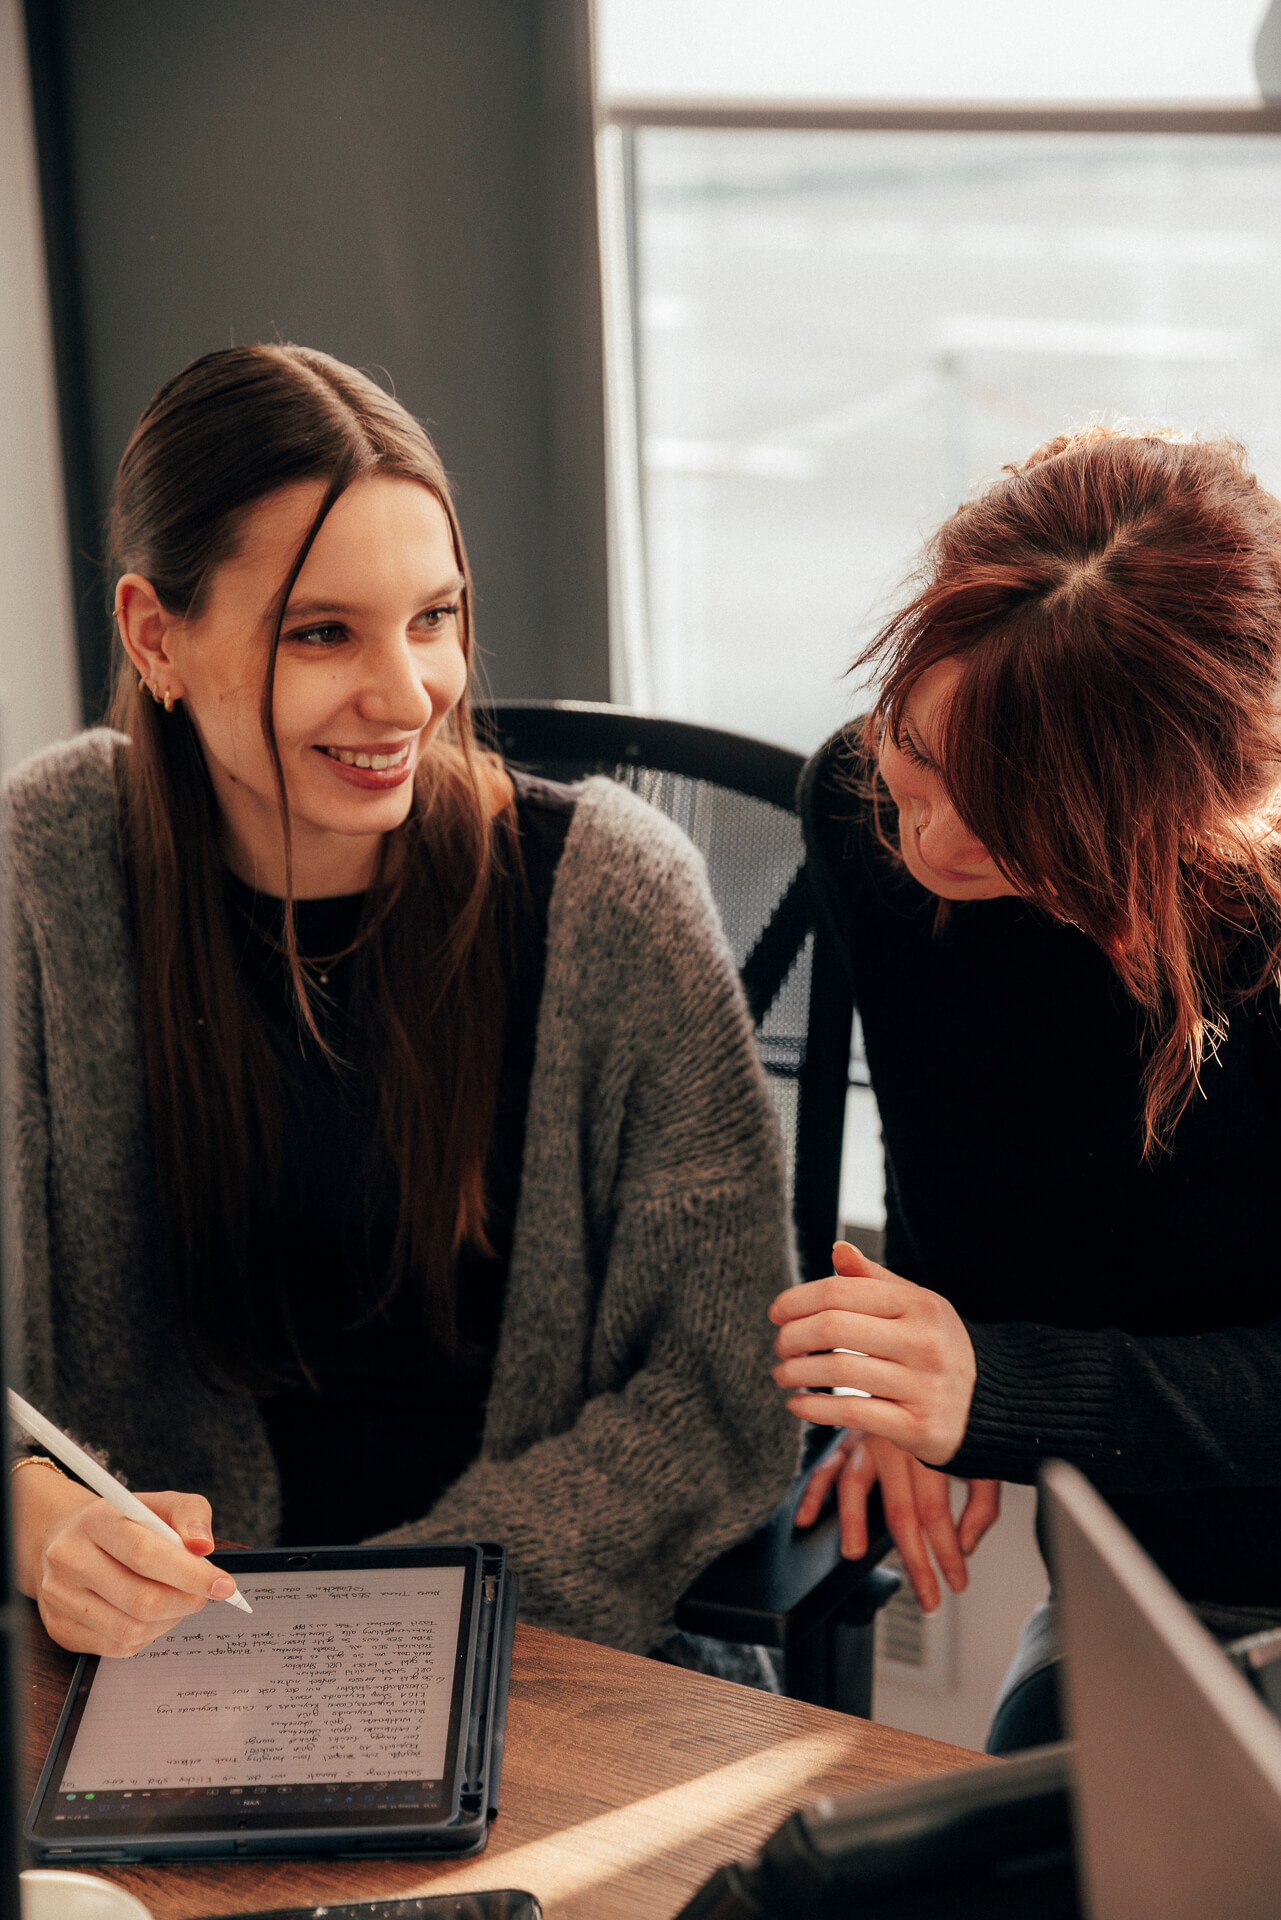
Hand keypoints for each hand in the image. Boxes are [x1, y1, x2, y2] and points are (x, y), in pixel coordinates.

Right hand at [12, 1466, 236, 1656]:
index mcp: (95, 1520)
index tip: (224, 1584)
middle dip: (186, 1602)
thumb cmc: (123, 1522)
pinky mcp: (60, 1628)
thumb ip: (190, 1514)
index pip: (146, 1554)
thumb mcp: (159, 1504)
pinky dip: (147, 1635)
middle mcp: (70, 1559)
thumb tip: (203, 1546)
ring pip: (131, 1630)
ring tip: (178, 1601)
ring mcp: (60, 1597)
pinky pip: (116, 1647)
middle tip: (204, 1595)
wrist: (67, 1538)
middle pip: (141, 1599)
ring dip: (169, 1621)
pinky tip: (152, 1615)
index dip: (191, 1574)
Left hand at [770, 1240, 976, 1464]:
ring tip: (782, 1374)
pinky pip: (852, 1414)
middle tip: (779, 1345)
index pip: (841, 1292)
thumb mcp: (917, 1306)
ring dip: (796, 1372)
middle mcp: (924, 1343)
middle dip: (793, 1336)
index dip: (798, 1300)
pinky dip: (814, 1409)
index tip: (776, 1313)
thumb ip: (875, 1280)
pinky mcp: (918, 1427)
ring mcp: (924, 1386)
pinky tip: (797, 1405)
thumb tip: (839, 1249)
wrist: (990, 1405)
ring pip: (838, 1371)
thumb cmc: (937, 1347)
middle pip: (834, 1328)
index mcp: (920, 1305)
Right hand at [795, 1431, 1001, 1613]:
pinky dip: (812, 1493)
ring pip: (856, 1485)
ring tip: (855, 1553)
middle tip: (926, 1598)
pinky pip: (825, 1467)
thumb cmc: (957, 1416)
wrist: (919, 1369)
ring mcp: (868, 1439)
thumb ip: (982, 1500)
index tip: (956, 1583)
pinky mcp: (847, 1437)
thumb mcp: (982, 1453)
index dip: (947, 1552)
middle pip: (901, 1509)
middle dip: (915, 1560)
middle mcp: (897, 1442)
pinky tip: (805, 1519)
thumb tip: (968, 1545)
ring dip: (854, 1522)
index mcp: (932, 1445)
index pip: (936, 1510)